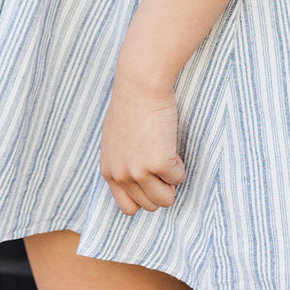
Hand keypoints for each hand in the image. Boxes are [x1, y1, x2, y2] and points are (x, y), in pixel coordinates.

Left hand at [99, 68, 184, 215]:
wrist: (140, 83)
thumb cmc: (131, 103)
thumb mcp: (116, 139)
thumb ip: (121, 161)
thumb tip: (136, 178)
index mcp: (109, 170)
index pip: (127, 207)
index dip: (144, 196)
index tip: (151, 179)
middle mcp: (121, 175)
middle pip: (149, 205)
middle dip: (161, 188)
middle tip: (163, 164)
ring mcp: (139, 171)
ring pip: (165, 200)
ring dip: (171, 182)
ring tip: (168, 156)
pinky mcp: (158, 163)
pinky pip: (178, 178)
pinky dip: (180, 166)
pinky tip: (172, 145)